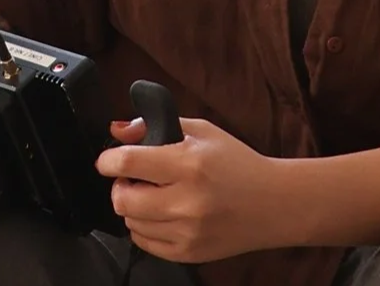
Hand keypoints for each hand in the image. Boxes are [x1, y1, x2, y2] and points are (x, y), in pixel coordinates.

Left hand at [98, 115, 285, 263]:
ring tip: (151, 194)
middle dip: (120, 185)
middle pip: (123, 199)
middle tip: (132, 178)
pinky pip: (145, 243)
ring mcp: (187, 232)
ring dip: (132, 206)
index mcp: (189, 165)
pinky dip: (144, 227)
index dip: (108, 160)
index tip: (107, 160)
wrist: (272, 204)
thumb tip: (117, 131)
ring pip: (131, 222)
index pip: (129, 163)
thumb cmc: (237, 162)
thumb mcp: (202, 132)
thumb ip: (157, 126)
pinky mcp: (188, 254)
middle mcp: (187, 202)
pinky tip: (160, 214)